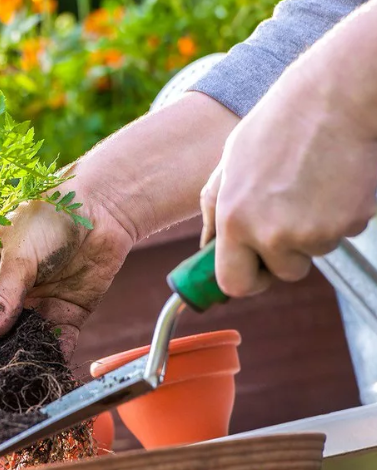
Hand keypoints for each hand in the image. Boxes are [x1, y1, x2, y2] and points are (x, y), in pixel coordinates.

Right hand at [0, 92, 239, 395]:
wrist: (101, 207)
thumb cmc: (49, 217)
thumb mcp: (17, 256)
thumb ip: (0, 300)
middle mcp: (8, 297)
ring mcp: (36, 308)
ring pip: (18, 346)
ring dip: (9, 369)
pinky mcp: (67, 317)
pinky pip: (56, 346)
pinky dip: (49, 364)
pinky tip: (39, 383)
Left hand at [200, 89, 376, 297]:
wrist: (334, 99)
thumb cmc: (277, 127)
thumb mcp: (229, 165)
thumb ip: (215, 210)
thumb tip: (206, 248)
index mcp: (234, 220)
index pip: (234, 283)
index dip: (246, 280)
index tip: (254, 271)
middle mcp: (271, 233)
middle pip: (282, 273)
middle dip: (285, 256)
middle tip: (288, 215)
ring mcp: (314, 232)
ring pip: (314, 252)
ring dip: (313, 230)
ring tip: (308, 185)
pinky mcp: (350, 224)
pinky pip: (342, 234)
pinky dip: (339, 216)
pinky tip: (332, 182)